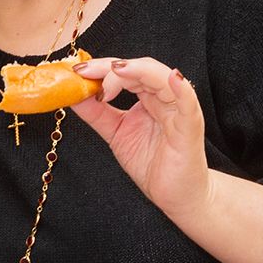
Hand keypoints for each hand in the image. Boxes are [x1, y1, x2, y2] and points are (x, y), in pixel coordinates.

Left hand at [71, 57, 210, 222]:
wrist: (176, 195)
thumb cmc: (152, 164)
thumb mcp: (116, 134)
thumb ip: (97, 113)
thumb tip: (72, 93)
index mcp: (148, 98)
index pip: (126, 72)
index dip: (101, 68)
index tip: (76, 71)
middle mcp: (164, 98)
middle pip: (141, 69)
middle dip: (111, 67)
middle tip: (84, 70)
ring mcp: (179, 110)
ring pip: (162, 79)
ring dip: (137, 70)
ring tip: (114, 71)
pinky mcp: (190, 127)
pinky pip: (188, 103)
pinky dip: (181, 88)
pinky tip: (172, 78)